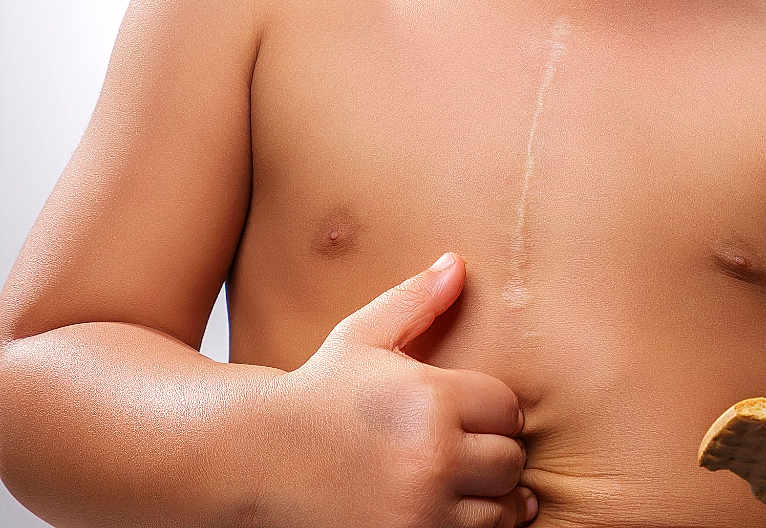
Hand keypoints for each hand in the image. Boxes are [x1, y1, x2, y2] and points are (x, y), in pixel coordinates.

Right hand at [253, 253, 537, 527]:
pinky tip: (447, 512)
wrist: (256, 461)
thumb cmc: (317, 392)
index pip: (508, 408)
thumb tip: (458, 263)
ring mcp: (419, 515)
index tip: (475, 412)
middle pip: (509, 462)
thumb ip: (417, 300)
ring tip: (465, 484)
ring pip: (499, 512)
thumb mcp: (363, 336)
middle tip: (472, 449)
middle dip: (495, 454)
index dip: (494, 409)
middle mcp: (432, 459)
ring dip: (489, 499)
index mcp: (431, 400)